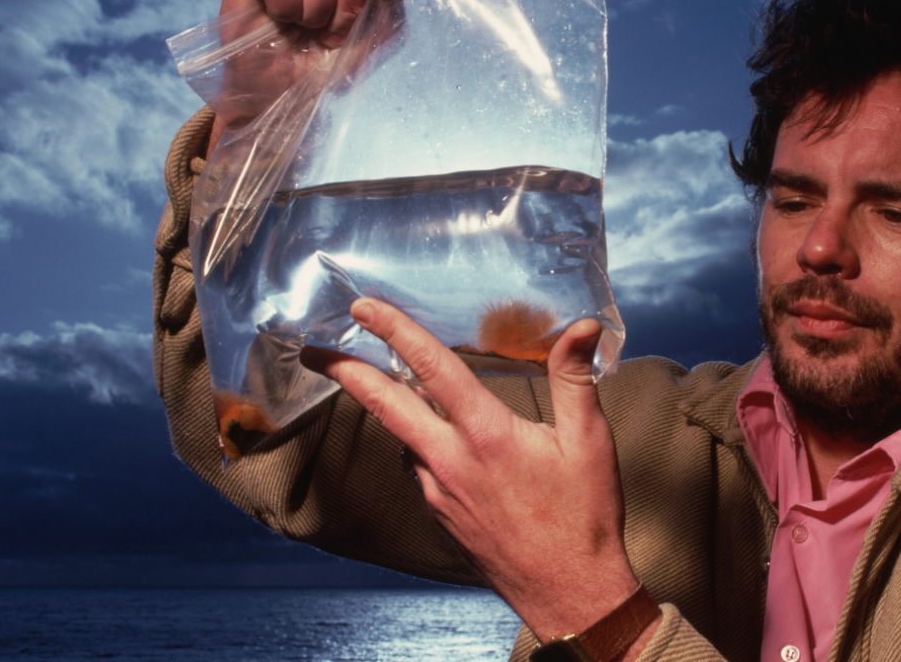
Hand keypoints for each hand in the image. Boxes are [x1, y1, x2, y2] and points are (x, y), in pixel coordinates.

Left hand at [301, 298, 645, 644]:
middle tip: (311, 350)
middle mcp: (451, 461)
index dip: (395, 331)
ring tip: (379, 379)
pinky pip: (421, 466)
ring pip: (403, 436)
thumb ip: (575, 378)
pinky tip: (437, 437)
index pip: (432, 368)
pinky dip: (420, 442)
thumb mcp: (589, 441)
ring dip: (387, 405)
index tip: (364, 307)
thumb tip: (584, 325)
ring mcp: (440, 491)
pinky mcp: (440, 514)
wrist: (568, 594)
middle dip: (343, 372)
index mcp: (487, 435)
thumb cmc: (582, 518)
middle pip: (384, 405)